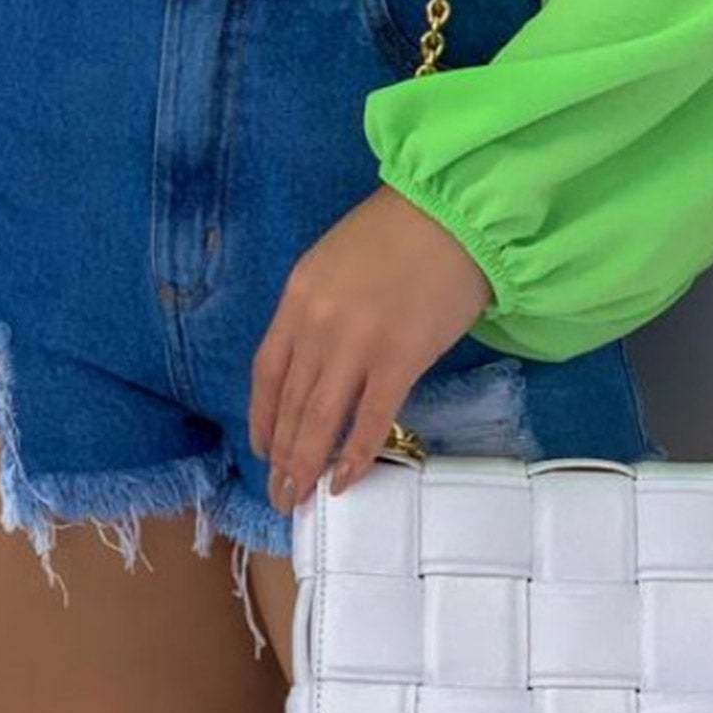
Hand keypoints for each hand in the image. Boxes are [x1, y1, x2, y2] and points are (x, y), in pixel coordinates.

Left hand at [248, 182, 493, 512]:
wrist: (451, 214)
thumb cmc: (394, 233)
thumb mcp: (332, 262)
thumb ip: (315, 310)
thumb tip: (311, 368)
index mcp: (297, 297)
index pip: (267, 372)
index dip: (262, 418)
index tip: (262, 450)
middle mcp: (318, 324)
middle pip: (291, 403)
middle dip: (282, 455)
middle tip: (280, 494)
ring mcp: (357, 344)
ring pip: (321, 418)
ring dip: (307, 464)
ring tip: (301, 498)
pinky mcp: (400, 359)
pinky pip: (370, 419)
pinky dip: (355, 455)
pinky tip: (346, 481)